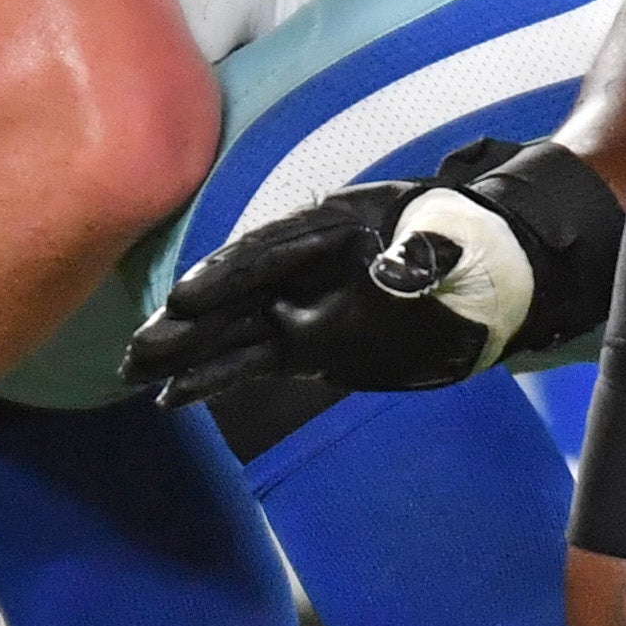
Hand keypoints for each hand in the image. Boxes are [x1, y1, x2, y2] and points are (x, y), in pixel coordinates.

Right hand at [125, 138, 617, 407]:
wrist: (492, 275)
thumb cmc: (470, 249)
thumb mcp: (450, 243)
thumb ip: (417, 256)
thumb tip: (390, 273)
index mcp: (332, 227)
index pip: (268, 249)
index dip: (225, 274)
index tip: (186, 299)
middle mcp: (304, 266)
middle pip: (233, 292)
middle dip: (183, 322)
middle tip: (136, 352)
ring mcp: (301, 305)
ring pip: (229, 330)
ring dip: (183, 354)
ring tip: (134, 373)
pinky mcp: (305, 345)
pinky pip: (249, 362)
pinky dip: (211, 379)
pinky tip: (173, 398)